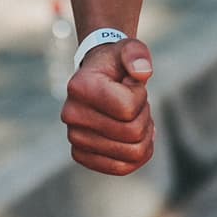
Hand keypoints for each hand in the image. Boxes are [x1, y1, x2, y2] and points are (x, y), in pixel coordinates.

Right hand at [61, 38, 156, 175]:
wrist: (97, 77)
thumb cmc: (116, 63)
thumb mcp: (129, 48)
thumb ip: (137, 54)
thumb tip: (142, 73)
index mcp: (80, 86)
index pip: (128, 108)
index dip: (141, 95)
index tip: (131, 84)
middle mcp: (71, 115)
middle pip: (133, 133)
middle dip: (145, 116)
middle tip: (135, 102)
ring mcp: (74, 138)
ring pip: (132, 153)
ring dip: (143, 135)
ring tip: (133, 117)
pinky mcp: (81, 155)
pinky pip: (122, 168)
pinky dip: (137, 154)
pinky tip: (135, 137)